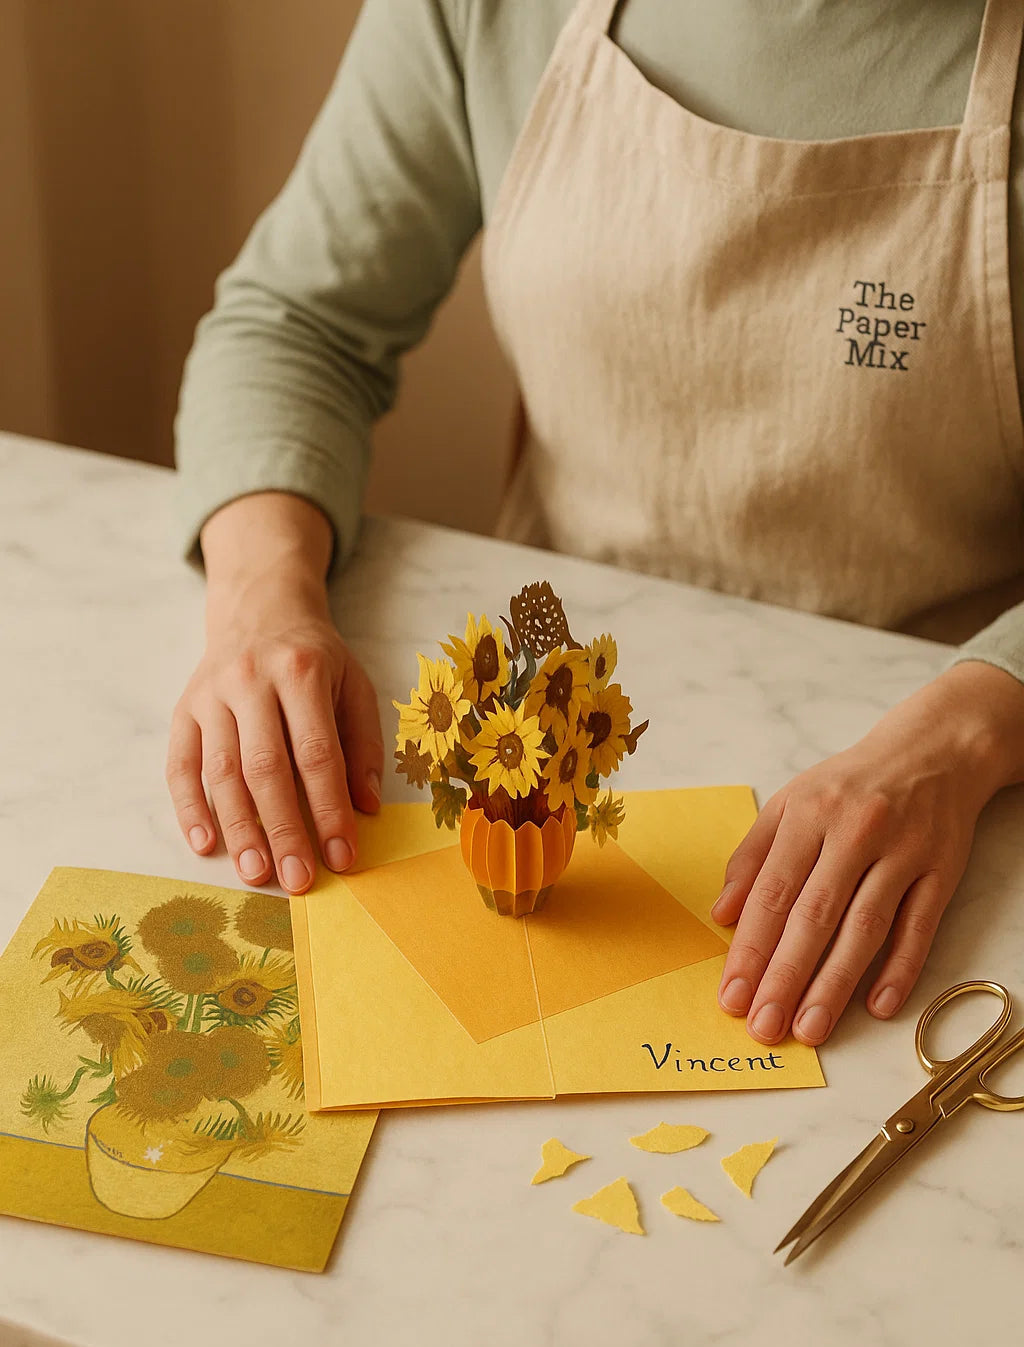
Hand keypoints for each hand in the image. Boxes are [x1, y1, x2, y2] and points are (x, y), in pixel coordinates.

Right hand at [165, 493, 383, 893]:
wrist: (260, 609)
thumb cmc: (315, 658)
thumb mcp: (354, 684)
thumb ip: (363, 745)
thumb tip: (365, 808)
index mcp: (301, 672)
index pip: (317, 753)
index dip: (330, 809)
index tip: (344, 856)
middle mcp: (251, 681)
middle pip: (266, 767)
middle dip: (284, 829)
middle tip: (298, 880)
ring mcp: (211, 695)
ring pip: (221, 771)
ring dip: (239, 828)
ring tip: (257, 873)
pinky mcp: (184, 709)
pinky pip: (180, 765)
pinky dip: (190, 808)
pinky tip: (206, 844)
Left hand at [711, 661, 1023, 1046]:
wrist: (934, 749)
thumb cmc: (850, 783)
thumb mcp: (792, 802)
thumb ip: (753, 856)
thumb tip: (723, 914)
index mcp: (809, 814)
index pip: (772, 893)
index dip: (749, 949)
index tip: (731, 995)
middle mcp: (854, 832)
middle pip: (814, 917)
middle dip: (785, 976)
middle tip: (764, 1026)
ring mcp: (902, 852)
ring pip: (865, 928)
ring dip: (835, 985)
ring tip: (809, 1029)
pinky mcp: (942, 870)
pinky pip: (919, 927)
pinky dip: (901, 969)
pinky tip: (880, 1006)